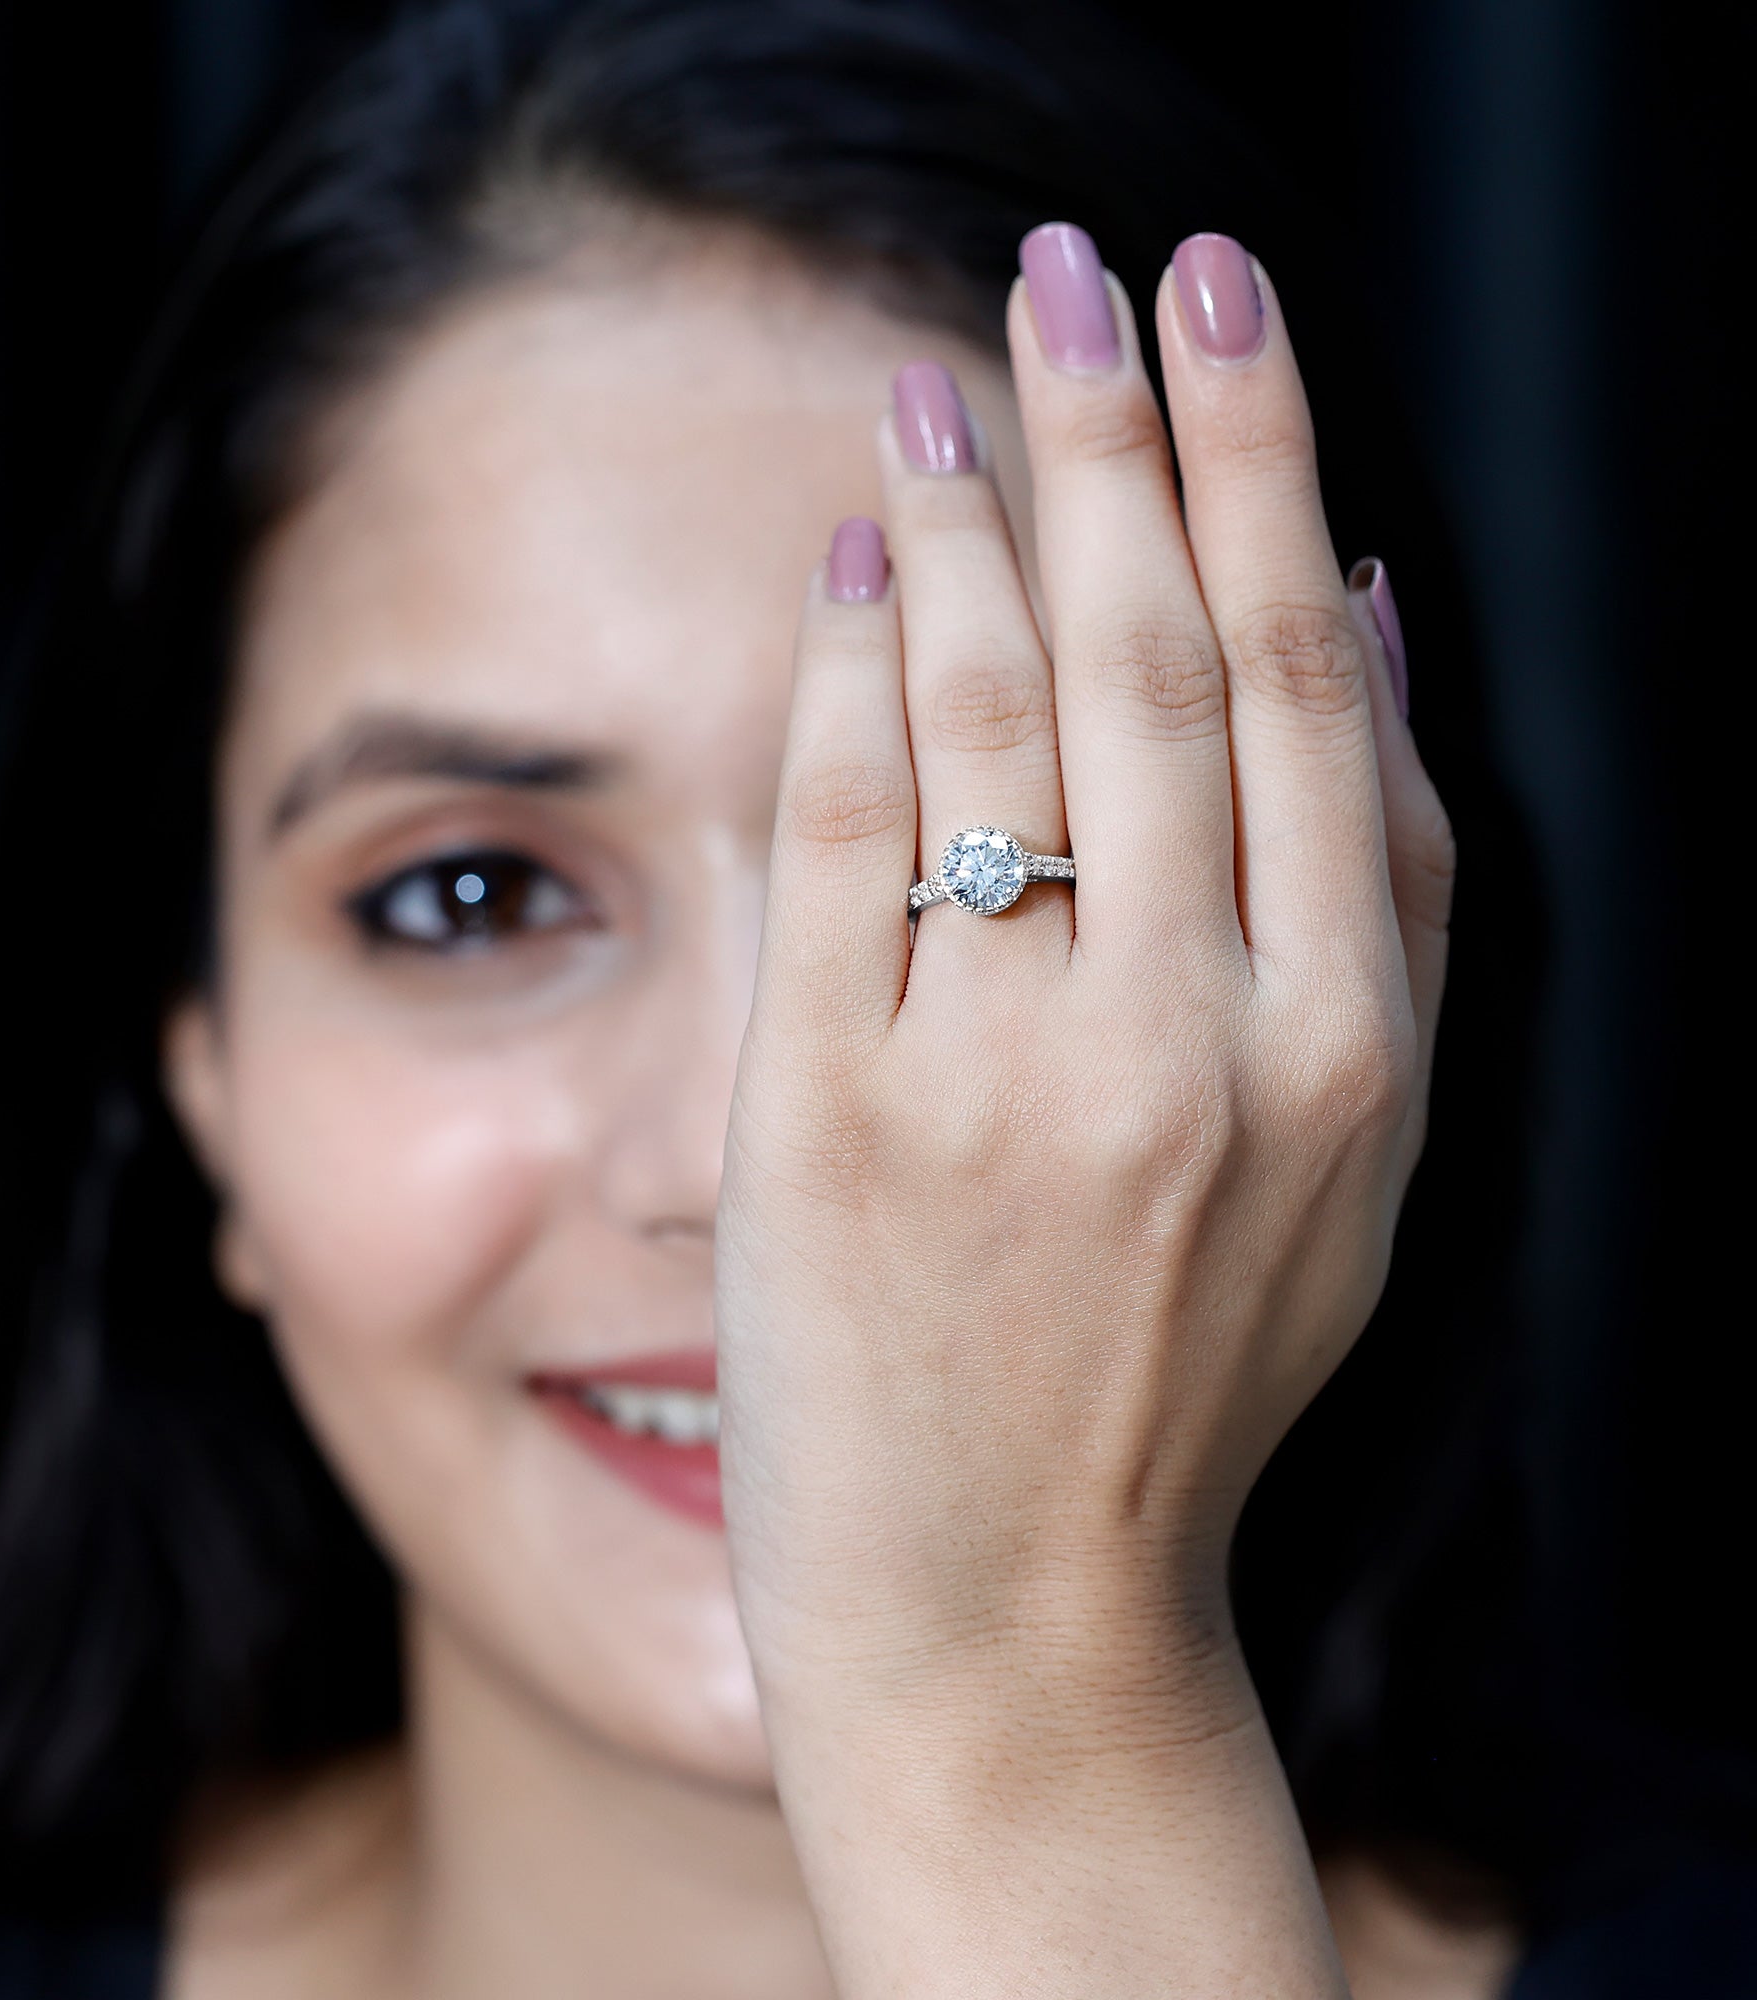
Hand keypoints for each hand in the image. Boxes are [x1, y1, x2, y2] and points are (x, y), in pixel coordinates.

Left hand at [715, 229, 1452, 1995]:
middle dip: (1119, 435)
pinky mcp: (834, 1125)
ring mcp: (1003, 1083)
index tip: (1223, 309)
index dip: (1260, 466)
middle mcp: (1189, 1044)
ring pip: (1004, 727)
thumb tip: (1370, 608)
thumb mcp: (1355, 1160)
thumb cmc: (1184, 1384)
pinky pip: (846, 844)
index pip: (1303, 681)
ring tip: (956, 377)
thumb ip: (1380, 890)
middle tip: (1081, 267)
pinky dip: (856, 682)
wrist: (1019, 1629)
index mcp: (1344, 1044)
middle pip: (1160, 663)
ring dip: (982, 521)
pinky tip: (862, 563)